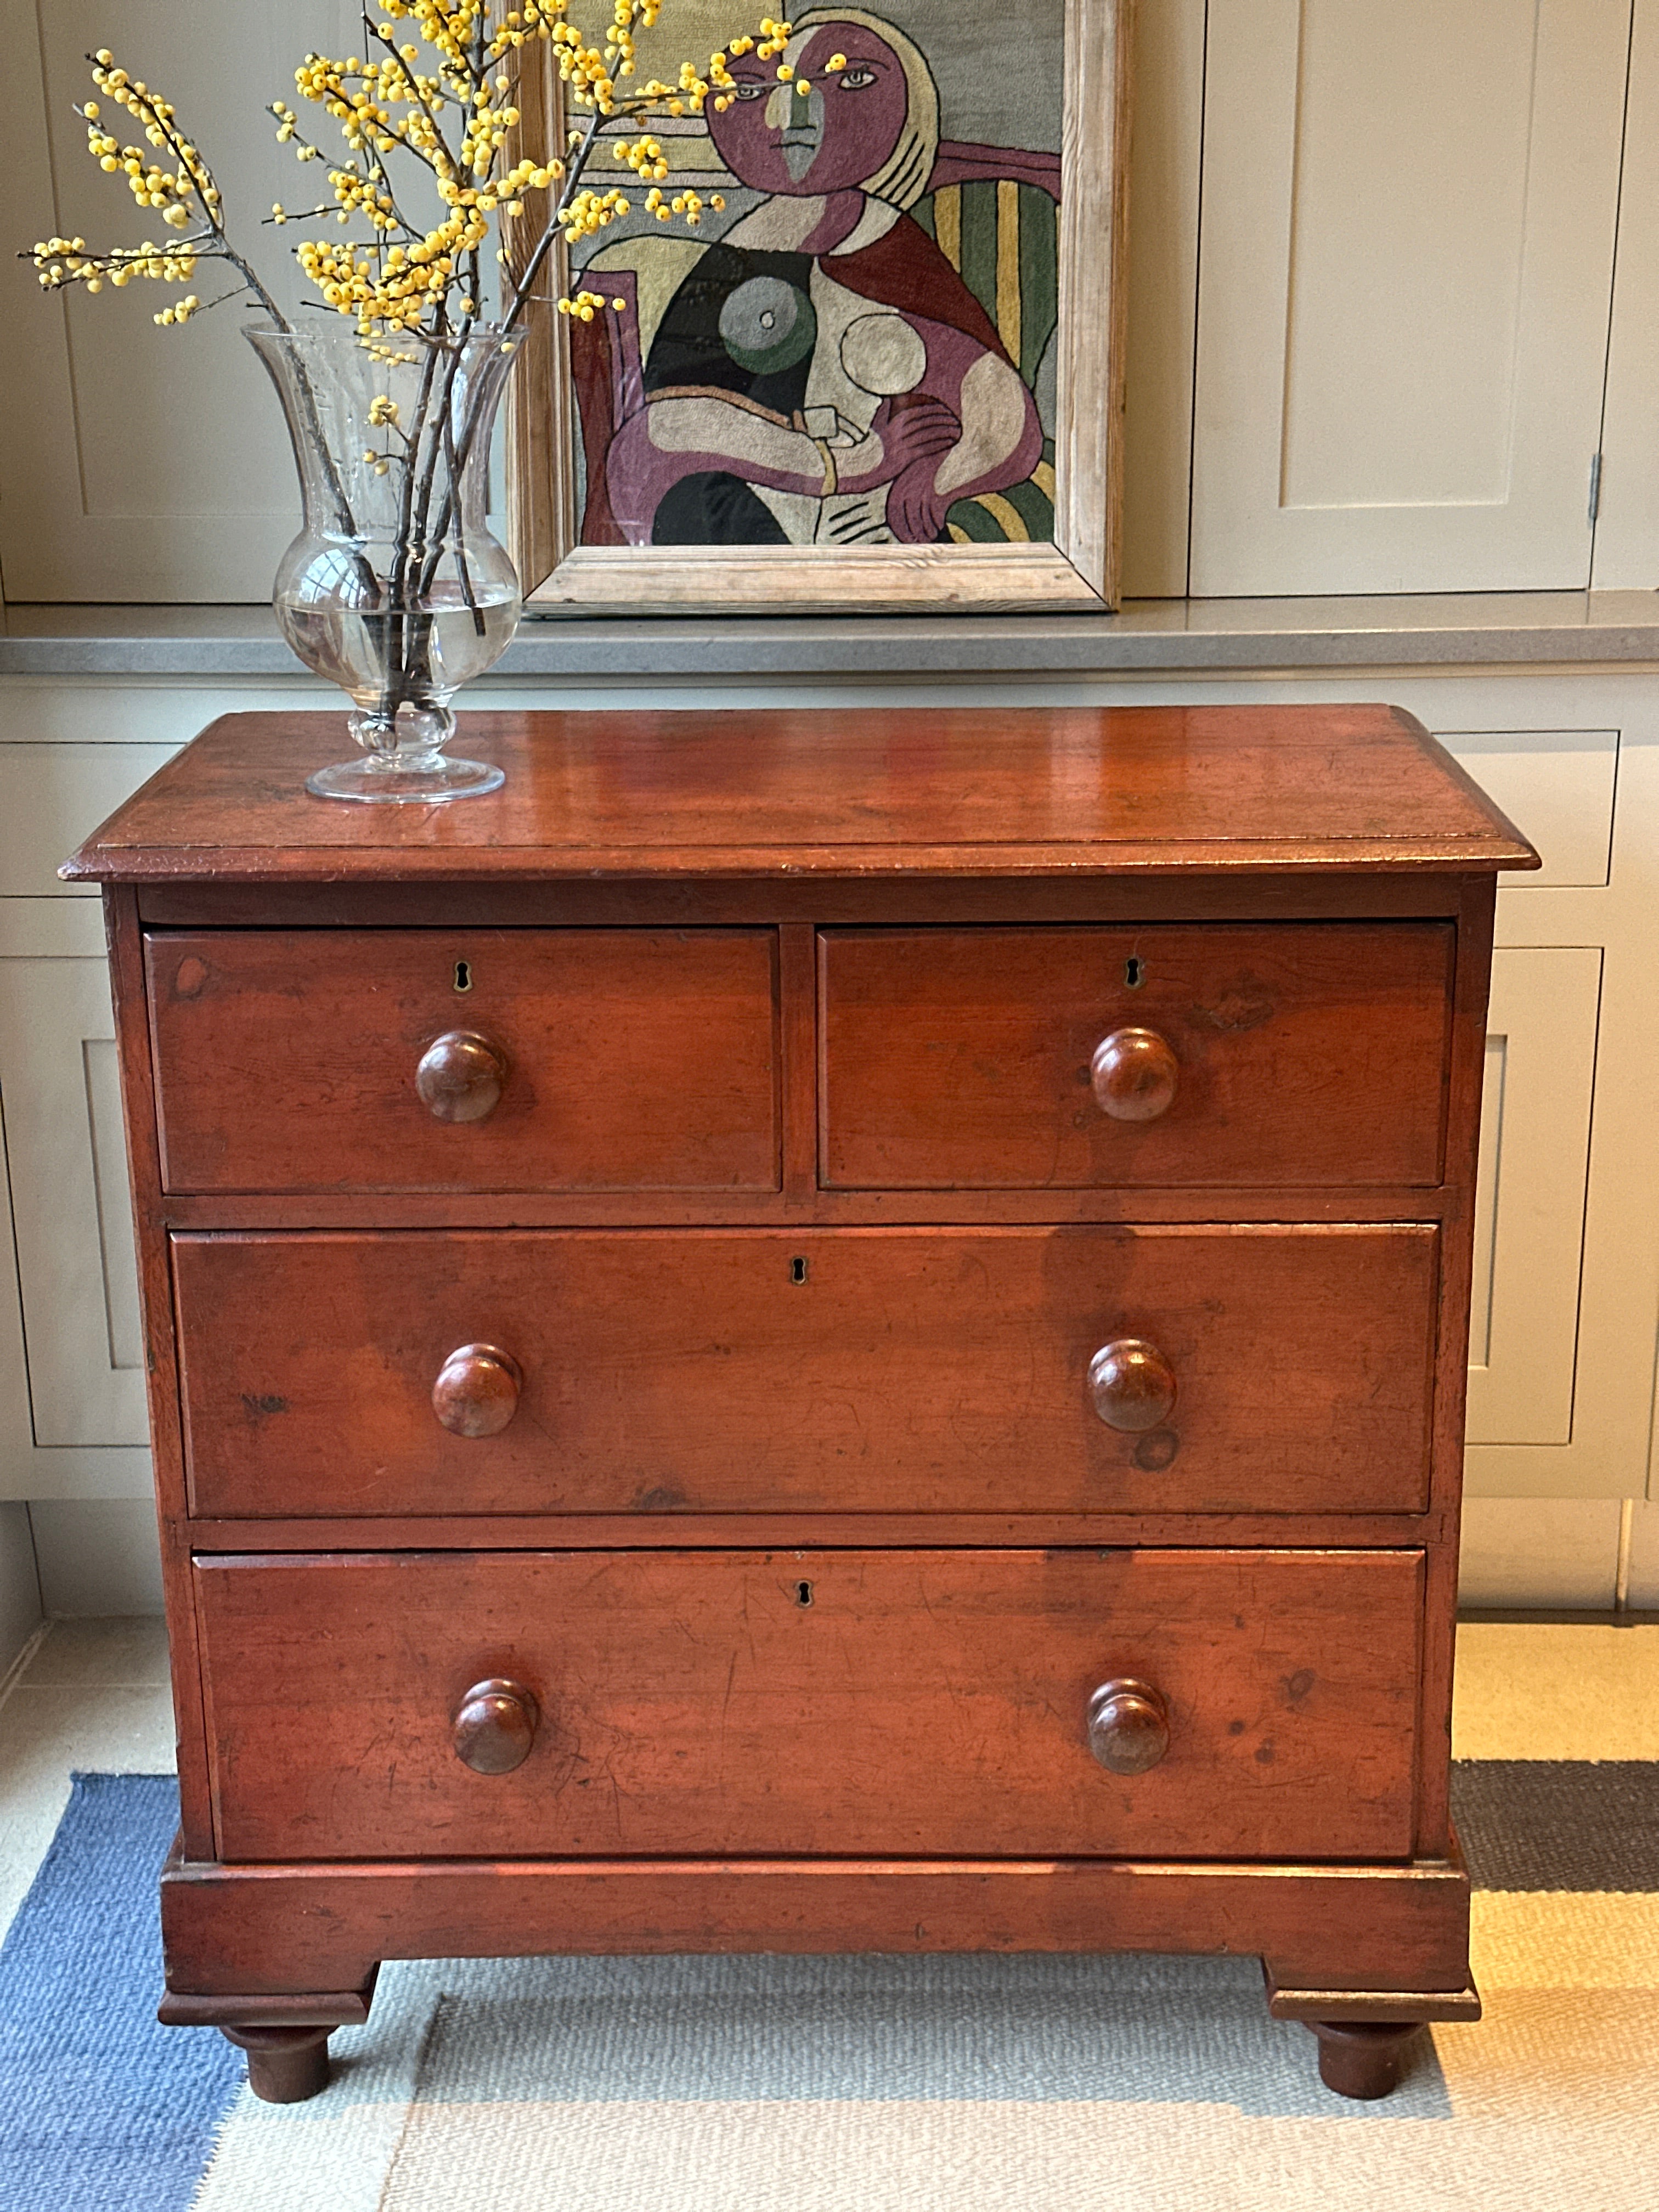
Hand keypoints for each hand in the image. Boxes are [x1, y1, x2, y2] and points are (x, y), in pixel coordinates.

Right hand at [839, 393, 960, 492]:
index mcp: (891, 422)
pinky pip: (926, 448)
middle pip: (924, 421)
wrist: (866, 470)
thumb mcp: (876, 425)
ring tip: (956, 428)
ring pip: (927, 434)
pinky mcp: (905, 459)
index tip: (943, 407)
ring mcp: (901, 445)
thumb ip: (885, 410)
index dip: (931, 407)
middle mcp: (896, 432)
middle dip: (941, 418)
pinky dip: (940, 444)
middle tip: (953, 417)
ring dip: (943, 430)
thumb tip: (891, 396)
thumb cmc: (873, 447)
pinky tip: (950, 441)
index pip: (916, 410)